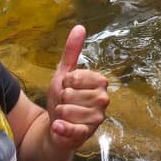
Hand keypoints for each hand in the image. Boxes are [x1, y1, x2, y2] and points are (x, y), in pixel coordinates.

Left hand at [46, 25, 108, 151]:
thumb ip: (72, 51)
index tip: (68, 88)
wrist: (57, 126)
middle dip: (62, 99)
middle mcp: (103, 99)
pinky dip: (62, 128)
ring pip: (67, 110)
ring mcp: (97, 118)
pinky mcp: (88, 134)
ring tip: (65, 115)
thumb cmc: (64, 98)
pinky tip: (59, 127)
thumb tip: (80, 27)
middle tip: (66, 103)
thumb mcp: (64, 73)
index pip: (74, 77)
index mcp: (100, 81)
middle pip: (70, 94)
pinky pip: (72, 129)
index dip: (65, 83)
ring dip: (60, 113)